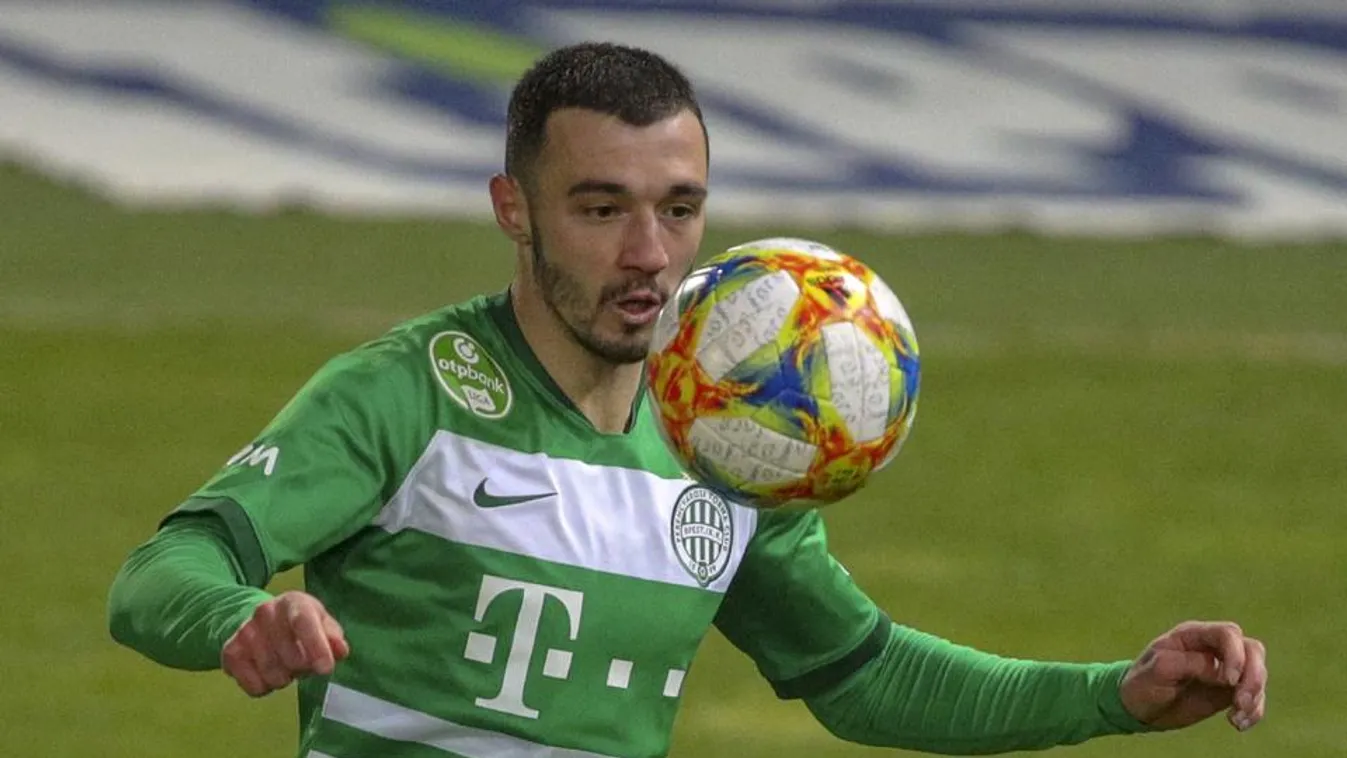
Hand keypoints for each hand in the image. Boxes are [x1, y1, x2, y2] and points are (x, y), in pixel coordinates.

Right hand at [221, 591, 350, 696]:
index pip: (303, 623)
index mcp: (292, 602)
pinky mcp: (230, 653)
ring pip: (273, 675)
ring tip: (285, 664)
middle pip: (292, 658)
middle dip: (304, 668)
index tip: (326, 669)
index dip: (316, 647)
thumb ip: (333, 636)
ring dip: (285, 678)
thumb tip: (340, 651)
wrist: (261, 620)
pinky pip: (255, 687)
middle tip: (303, 662)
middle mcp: (265, 612)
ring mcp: (245, 632)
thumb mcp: (321, 622)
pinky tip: (267, 671)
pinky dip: (266, 687)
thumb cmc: (299, 623)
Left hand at [1119, 620, 1265, 731]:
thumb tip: (1224, 673)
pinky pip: (1255, 696)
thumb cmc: (1143, 682)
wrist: (1139, 707)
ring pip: (1258, 673)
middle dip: (1253, 676)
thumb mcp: (1160, 669)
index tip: (1228, 680)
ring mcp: (1224, 669)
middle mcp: (1212, 648)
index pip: (1227, 633)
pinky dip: (1254, 711)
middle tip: (1240, 701)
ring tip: (1236, 717)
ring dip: (1255, 696)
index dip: (1235, 655)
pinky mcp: (1229, 691)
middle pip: (1251, 649)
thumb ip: (1191, 664)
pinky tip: (1238, 723)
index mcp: (1192, 635)